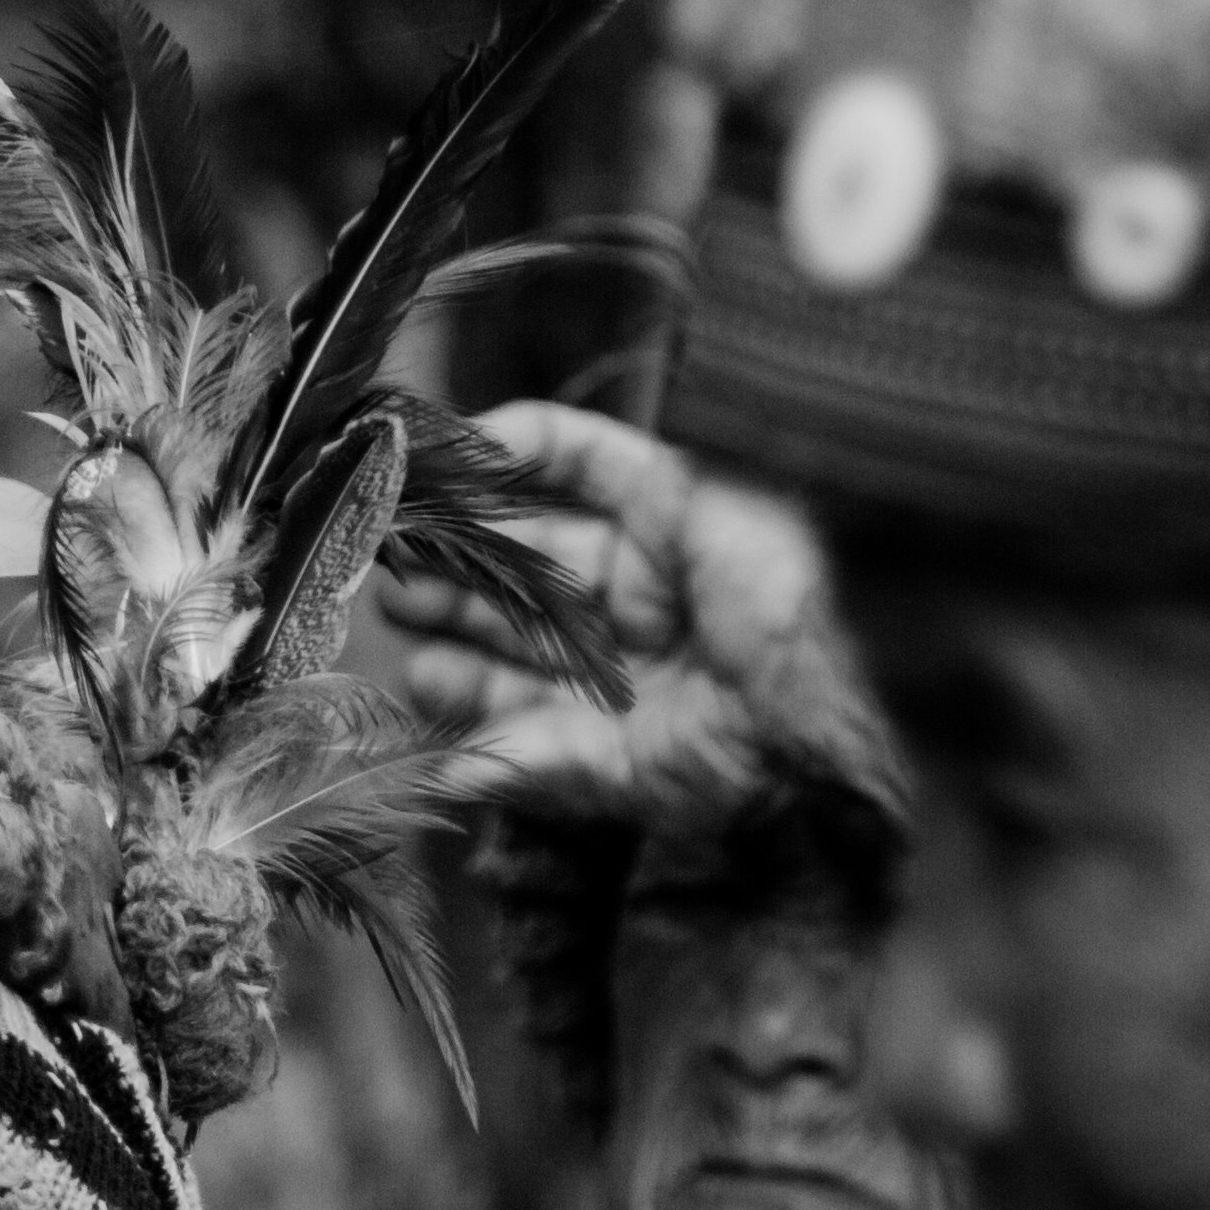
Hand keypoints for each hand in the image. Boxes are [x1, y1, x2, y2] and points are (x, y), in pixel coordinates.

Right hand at [375, 400, 904, 818]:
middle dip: (453, 553)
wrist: (817, 768)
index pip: (577, 465)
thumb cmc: (787, 634)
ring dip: (448, 637)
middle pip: (520, 564)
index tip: (448, 449)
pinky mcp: (599, 760)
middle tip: (392, 545)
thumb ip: (634, 479)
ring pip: (505, 652)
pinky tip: (437, 728)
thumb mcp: (732, 527)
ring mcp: (609, 679)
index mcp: (666, 532)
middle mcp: (629, 600)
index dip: (511, 447)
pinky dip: (474, 748)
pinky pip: (520, 751)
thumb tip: (530, 441)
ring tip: (401, 622)